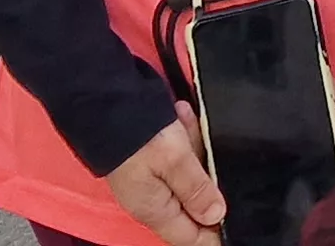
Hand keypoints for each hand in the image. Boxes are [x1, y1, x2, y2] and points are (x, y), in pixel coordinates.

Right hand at [105, 109, 225, 245]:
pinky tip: (180, 119)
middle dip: (207, 179)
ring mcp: (149, 183)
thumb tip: (215, 216)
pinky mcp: (147, 163)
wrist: (102, 102)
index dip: (216, 228)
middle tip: (203, 149)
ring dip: (194, 151)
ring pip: (188, 176)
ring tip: (186, 125)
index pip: (193, 238)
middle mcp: (151, 202)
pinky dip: (182, 139)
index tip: (232, 207)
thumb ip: (197, 191)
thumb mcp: (175, 160)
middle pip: (195, 204)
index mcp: (156, 211)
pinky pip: (175, 158)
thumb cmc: (136, 132)